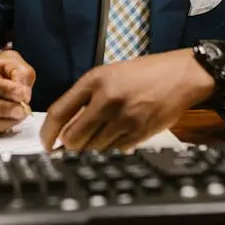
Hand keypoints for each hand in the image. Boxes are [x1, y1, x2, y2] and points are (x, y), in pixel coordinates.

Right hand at [0, 50, 35, 135]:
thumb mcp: (10, 61)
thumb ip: (19, 74)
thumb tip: (22, 94)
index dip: (1, 89)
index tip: (21, 92)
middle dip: (2, 108)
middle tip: (22, 107)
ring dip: (4, 119)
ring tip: (20, 113)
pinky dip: (0, 127)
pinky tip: (11, 118)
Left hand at [39, 50, 213, 150]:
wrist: (179, 75)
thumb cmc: (143, 73)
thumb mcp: (108, 75)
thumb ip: (85, 98)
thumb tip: (64, 126)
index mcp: (94, 81)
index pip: (59, 112)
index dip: (47, 133)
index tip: (45, 143)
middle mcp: (107, 99)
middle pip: (74, 137)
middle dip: (69, 145)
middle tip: (70, 145)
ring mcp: (124, 118)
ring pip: (93, 147)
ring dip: (90, 147)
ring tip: (98, 136)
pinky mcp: (139, 132)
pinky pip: (114, 150)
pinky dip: (110, 148)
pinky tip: (116, 135)